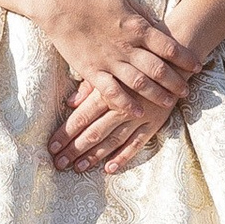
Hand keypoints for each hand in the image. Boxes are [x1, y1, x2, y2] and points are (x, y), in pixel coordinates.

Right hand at [40, 0, 191, 122]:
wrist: (60, 3)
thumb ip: (144, 16)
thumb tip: (161, 26)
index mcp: (138, 27)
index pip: (170, 47)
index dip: (186, 58)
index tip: (198, 66)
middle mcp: (127, 47)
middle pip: (159, 69)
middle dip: (176, 81)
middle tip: (187, 91)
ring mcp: (109, 61)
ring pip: (140, 83)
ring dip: (157, 95)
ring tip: (170, 103)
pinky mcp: (91, 71)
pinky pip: (111, 92)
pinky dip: (126, 104)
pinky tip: (137, 112)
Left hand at [49, 57, 190, 173]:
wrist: (173, 55)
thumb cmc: (136, 56)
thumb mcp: (110, 63)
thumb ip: (90, 85)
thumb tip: (71, 103)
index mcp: (108, 90)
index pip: (81, 117)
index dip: (65, 133)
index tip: (52, 147)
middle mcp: (121, 106)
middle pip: (93, 132)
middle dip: (74, 149)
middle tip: (59, 163)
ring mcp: (139, 117)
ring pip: (112, 141)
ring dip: (94, 156)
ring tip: (78, 168)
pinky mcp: (154, 123)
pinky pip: (137, 143)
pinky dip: (123, 156)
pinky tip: (109, 168)